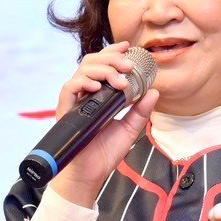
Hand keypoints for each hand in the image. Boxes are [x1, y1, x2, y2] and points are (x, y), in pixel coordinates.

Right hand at [48, 41, 157, 207]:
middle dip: (112, 58)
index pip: (103, 64)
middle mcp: (85, 94)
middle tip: (129, 66)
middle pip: (93, 61)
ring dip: (103, 69)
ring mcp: (75, 101)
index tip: (129, 47)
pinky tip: (98, 86)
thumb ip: (140, 111)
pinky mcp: (65, 110)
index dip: (114, 51)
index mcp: (99, 95)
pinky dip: (84, 82)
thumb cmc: (104, 153)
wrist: (90, 174)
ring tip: (120, 80)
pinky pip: (70, 87)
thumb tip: (155, 92)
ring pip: (83, 69)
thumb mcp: (129, 130)